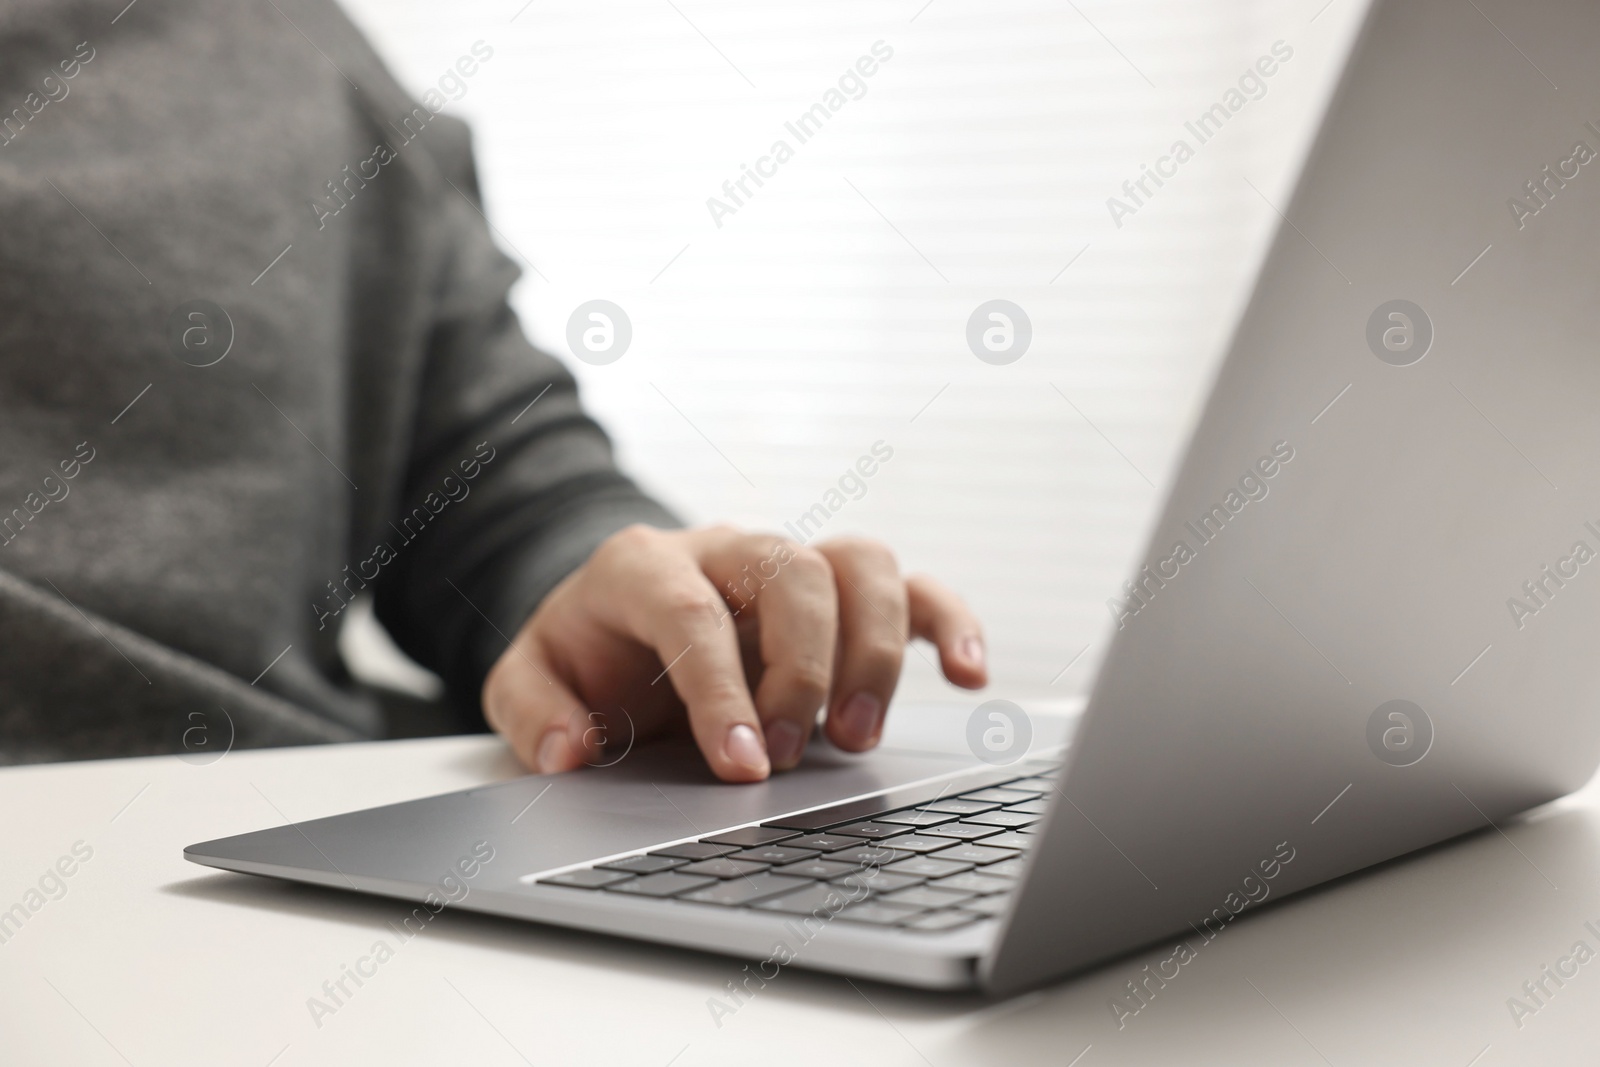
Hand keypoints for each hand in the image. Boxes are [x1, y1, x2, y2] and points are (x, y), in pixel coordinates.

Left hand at [482, 524, 986, 781]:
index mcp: (644, 565)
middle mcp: (726, 550)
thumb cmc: (586, 656)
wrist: (622, 624)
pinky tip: (968, 675)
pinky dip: (947, 622)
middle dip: (800, 671)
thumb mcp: (530, 683)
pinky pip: (910, 588)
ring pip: (859, 565)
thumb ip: (533, 712)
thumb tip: (569, 750)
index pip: (691, 612)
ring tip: (855, 738)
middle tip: (787, 756)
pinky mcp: (841, 595)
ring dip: (872, 651)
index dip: (720, 690)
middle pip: (791, 574)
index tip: (740, 767)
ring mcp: (790, 566)